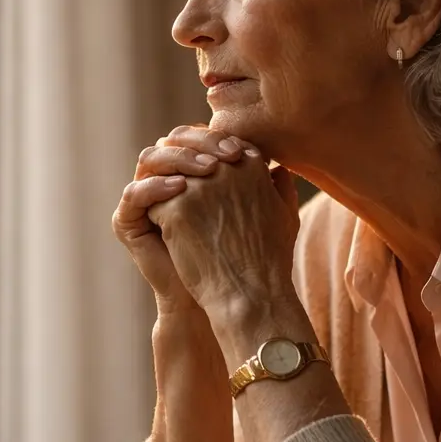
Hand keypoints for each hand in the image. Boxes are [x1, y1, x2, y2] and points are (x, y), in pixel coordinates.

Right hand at [111, 125, 254, 313]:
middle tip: (225, 156)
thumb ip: (267, 185)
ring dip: (179, 158)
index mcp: (192, 170)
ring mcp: (145, 198)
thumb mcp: (262, 212)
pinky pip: (134, 193)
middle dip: (200, 143)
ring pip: (151, 158)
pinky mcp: (128, 220)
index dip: (219, 138)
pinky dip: (155, 186)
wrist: (221, 296)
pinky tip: (180, 188)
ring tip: (207, 171)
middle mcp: (166, 178)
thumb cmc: (244, 253)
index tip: (244, 150)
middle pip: (173, 141)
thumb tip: (281, 161)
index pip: (200, 138)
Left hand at [145, 128, 300, 320]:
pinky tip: (169, 236)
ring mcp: (198, 186)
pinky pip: (154, 201)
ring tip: (173, 216)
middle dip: (179, 168)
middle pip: (187, 152)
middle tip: (178, 195)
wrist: (251, 296)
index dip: (206, 162)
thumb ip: (281, 186)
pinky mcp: (175, 208)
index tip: (205, 186)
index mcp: (251, 164)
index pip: (217, 145)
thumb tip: (277, 169)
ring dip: (166, 191)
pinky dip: (157, 217)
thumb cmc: (270, 262)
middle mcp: (225, 168)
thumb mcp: (286, 216)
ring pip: (167, 174)